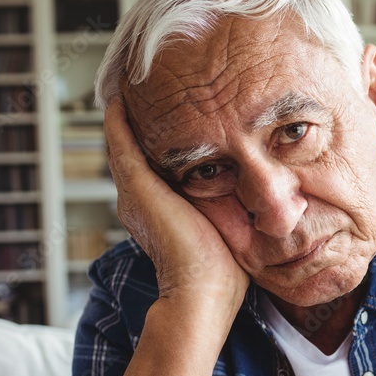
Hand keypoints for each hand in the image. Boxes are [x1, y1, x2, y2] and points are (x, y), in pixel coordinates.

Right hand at [104, 100, 248, 306]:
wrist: (203, 292)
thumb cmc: (223, 270)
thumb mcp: (227, 222)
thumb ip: (229, 201)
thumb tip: (256, 186)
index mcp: (158, 209)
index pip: (154, 164)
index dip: (158, 138)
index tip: (172, 112)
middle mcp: (139, 199)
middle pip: (134, 150)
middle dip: (141, 120)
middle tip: (146, 88)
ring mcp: (134, 193)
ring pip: (123, 143)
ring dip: (128, 115)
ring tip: (132, 83)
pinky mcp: (136, 187)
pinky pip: (121, 143)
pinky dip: (119, 120)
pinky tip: (122, 96)